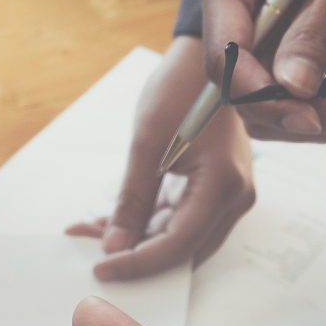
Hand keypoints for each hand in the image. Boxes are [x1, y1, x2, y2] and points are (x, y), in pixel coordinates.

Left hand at [68, 37, 255, 279]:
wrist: (208, 57)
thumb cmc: (183, 88)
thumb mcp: (148, 144)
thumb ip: (132, 200)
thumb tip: (114, 245)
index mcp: (223, 185)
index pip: (177, 245)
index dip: (137, 263)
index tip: (101, 268)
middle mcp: (235, 197)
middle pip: (183, 250)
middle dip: (135, 256)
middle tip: (91, 256)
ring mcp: (229, 195)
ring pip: (180, 239)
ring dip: (136, 240)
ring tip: (91, 231)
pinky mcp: (216, 189)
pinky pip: (180, 219)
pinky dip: (146, 223)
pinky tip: (111, 220)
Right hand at [203, 0, 325, 139]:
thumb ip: (311, 27)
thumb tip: (294, 87)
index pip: (224, 55)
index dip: (259, 93)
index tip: (306, 114)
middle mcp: (234, 12)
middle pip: (243, 87)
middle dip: (296, 113)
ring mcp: (257, 32)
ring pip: (264, 99)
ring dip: (313, 118)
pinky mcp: (281, 45)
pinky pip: (288, 89)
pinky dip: (321, 103)